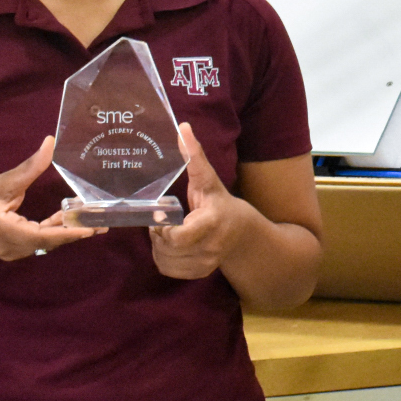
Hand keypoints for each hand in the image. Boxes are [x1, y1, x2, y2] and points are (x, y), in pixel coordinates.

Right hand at [0, 136, 100, 260]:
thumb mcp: (0, 182)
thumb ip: (28, 168)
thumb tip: (51, 143)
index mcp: (2, 231)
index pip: (41, 235)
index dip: (67, 232)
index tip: (89, 228)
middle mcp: (10, 247)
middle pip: (48, 241)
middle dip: (75, 230)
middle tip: (102, 221)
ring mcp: (13, 253)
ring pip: (46, 243)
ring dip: (67, 229)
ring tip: (90, 216)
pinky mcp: (16, 252)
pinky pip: (41, 243)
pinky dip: (55, 231)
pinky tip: (68, 217)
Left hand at [148, 122, 244, 279]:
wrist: (242, 232)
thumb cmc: (219, 201)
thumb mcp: (208, 179)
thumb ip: (194, 156)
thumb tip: (182, 127)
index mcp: (211, 223)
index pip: (177, 237)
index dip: (162, 228)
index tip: (162, 215)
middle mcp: (210, 247)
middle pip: (166, 248)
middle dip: (157, 234)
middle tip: (162, 221)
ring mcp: (205, 264)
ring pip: (164, 260)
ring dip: (158, 246)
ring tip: (167, 232)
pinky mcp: (199, 273)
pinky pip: (167, 270)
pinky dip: (163, 258)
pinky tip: (171, 245)